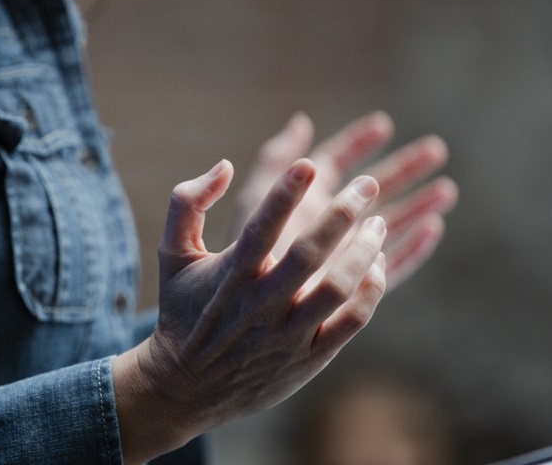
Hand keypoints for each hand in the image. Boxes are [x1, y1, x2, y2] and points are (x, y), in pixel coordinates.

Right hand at [114, 159, 386, 462]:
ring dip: (364, 251)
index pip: (260, 228)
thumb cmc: (182, 310)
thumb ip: (187, 202)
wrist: (185, 387)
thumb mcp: (172, 253)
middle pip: (309, 255)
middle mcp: (261, 304)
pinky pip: (351, 322)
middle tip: (367, 185)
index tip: (308, 163)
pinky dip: (370, 291)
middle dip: (342, 214)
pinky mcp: (309, 357)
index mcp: (230, 274)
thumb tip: (224, 166)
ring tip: (378, 222)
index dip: (284, 194)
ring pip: (338, 288)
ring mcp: (288, 333)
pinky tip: (376, 265)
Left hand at [233, 112, 456, 287]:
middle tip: (437, 149)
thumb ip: (275, 164)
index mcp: (301, 200)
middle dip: (404, 169)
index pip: (336, 161)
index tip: (383, 125)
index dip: (359, 141)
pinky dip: (412, 249)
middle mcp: (325, 224)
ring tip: (447, 191)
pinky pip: (390, 267)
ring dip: (418, 205)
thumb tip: (302, 123)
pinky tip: (433, 229)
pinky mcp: (352, 287)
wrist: (237, 316)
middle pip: (373, 189)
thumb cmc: (237, 256)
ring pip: (389, 224)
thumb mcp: (253, 204)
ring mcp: (341, 255)